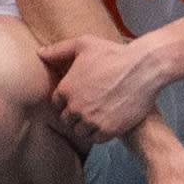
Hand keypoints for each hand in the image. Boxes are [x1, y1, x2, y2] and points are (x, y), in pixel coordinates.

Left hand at [35, 32, 173, 146]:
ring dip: (86, 125)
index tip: (79, 95)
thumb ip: (58, 50)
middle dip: (75, 114)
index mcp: (66, 89)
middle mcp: (76, 107)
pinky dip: (98, 132)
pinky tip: (106, 120)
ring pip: (80, 131)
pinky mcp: (108, 130)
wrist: (144, 68)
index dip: (66, 100)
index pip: (56, 103)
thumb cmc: (114, 54)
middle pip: (66, 120)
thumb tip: (39, 54)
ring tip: (97, 114)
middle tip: (89, 106)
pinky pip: (95, 139)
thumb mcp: (84, 44)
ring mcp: (92, 120)